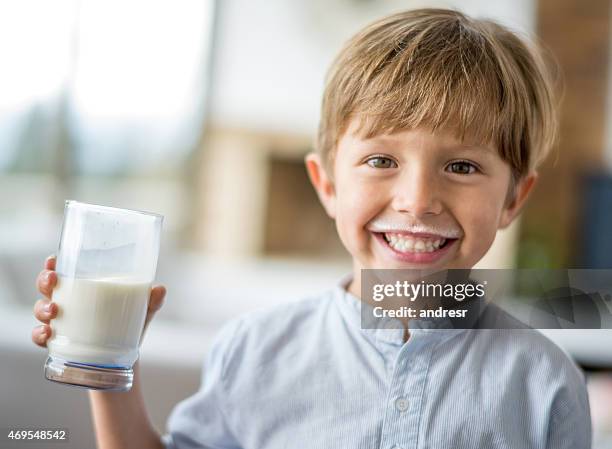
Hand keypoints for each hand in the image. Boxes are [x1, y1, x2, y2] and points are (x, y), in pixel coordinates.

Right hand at [31, 255, 165, 347]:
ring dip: (42, 308)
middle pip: (47, 286)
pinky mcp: (59, 344)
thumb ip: (152, 300)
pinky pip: (41, 338)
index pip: (65, 270)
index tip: (53, 259)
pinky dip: (40, 335)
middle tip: (52, 281)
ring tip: (54, 311)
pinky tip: (47, 335)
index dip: (53, 263)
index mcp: (85, 289)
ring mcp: (62, 323)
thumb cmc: (129, 325)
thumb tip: (160, 289)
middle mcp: (69, 303)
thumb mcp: (142, 311)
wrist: (124, 360)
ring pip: (41, 310)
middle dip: (44, 281)